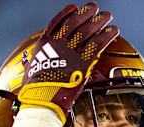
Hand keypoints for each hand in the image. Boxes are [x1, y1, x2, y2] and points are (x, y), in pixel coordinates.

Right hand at [18, 2, 117, 123]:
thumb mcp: (30, 70)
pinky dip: (107, 35)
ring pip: (89, 29)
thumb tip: (29, 63)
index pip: (57, 22)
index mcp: (44, 43)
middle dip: (86, 12)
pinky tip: (114, 31)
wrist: (42, 99)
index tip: (74, 8)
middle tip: (94, 7)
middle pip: (75, 21)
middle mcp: (58, 43)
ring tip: (107, 15)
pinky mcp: (83, 61)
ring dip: (100, 20)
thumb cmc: (34, 89)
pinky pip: (98, 43)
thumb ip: (34, 62)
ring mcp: (71, 51)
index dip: (67, 13)